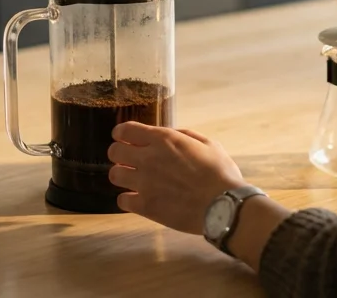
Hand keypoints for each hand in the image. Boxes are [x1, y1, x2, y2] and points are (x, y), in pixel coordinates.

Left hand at [108, 122, 244, 234]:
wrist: (223, 205)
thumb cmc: (220, 173)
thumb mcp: (208, 144)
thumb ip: (184, 136)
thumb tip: (170, 135)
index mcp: (164, 139)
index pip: (125, 130)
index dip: (122, 134)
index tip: (126, 138)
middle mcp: (148, 158)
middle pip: (113, 151)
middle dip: (120, 153)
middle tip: (131, 159)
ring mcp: (144, 183)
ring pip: (114, 175)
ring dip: (123, 175)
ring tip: (135, 179)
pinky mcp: (144, 206)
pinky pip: (121, 200)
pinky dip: (129, 199)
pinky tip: (140, 199)